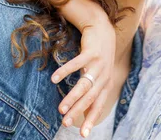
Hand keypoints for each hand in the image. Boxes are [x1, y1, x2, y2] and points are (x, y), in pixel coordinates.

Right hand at [52, 18, 115, 137]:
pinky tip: (54, 79)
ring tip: (61, 108)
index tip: (83, 134)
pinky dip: (65, 72)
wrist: (103, 30)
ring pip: (84, 84)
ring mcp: (99, 64)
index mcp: (106, 84)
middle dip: (77, 111)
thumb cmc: (98, 56)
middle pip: (90, 97)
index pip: (98, 105)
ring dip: (72, 97)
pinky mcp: (91, 52)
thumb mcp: (98, 75)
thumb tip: (83, 113)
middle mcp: (104, 76)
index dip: (91, 119)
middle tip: (65, 123)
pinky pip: (77, 64)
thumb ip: (92, 92)